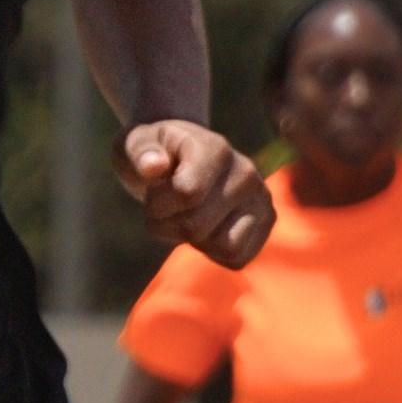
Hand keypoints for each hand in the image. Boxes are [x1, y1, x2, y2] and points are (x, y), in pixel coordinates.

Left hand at [116, 121, 272, 269]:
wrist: (180, 157)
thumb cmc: (154, 153)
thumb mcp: (136, 143)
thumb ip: (141, 152)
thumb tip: (153, 166)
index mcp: (215, 148)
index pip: (188, 193)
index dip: (158, 205)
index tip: (152, 192)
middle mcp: (245, 173)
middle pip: (197, 227)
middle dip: (168, 225)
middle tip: (163, 208)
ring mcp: (261, 198)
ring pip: (222, 247)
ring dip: (192, 241)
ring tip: (185, 216)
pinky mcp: (266, 222)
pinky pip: (236, 258)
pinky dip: (212, 252)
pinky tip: (204, 229)